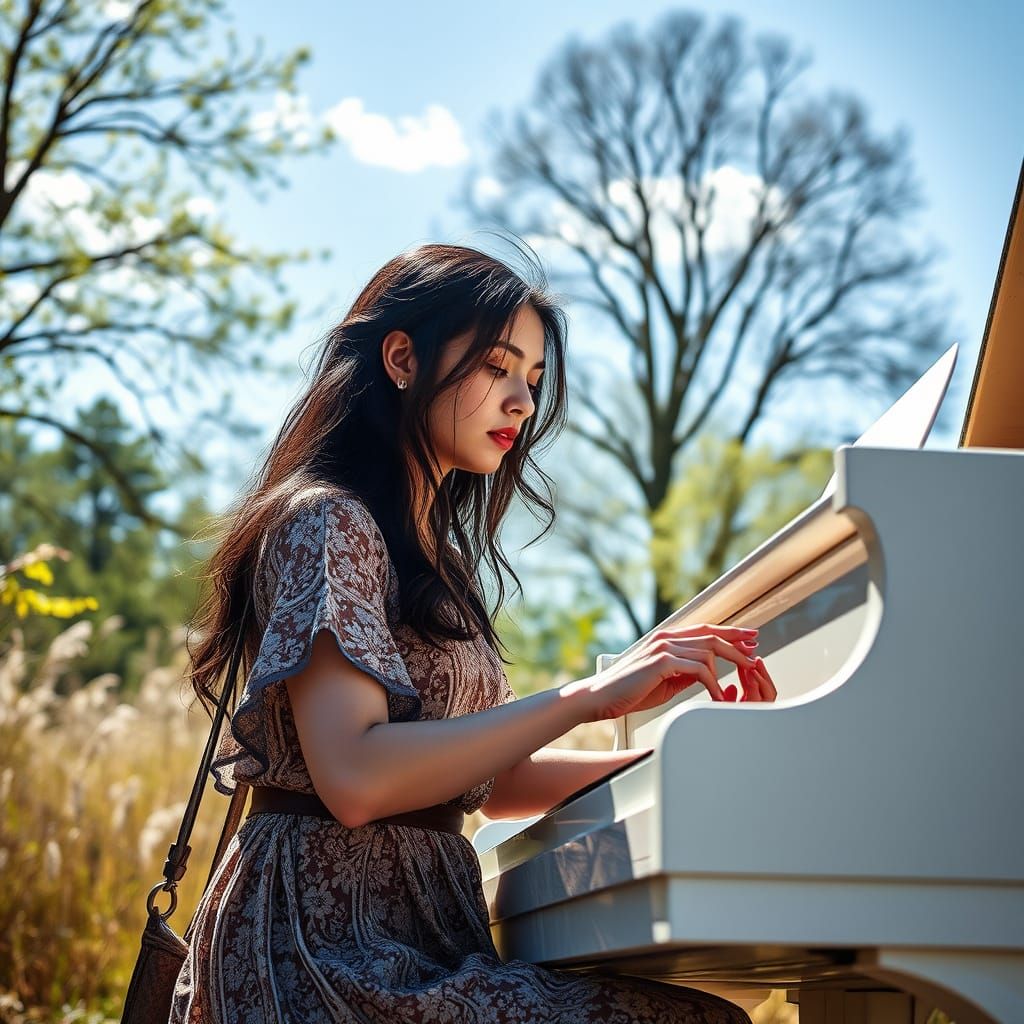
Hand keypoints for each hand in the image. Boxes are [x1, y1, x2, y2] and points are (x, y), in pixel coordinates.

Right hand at [570, 624, 769, 722]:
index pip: (705, 630)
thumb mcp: (664, 681)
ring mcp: (664, 647)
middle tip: (756, 651)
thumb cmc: (629, 692)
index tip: (749, 639)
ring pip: (709, 651)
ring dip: (730, 667)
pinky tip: (718, 694)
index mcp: (666, 639)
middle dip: (738, 642)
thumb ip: (684, 673)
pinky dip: (713, 683)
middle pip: (712, 635)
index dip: (729, 633)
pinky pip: (698, 669)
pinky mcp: (662, 661)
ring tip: (744, 679)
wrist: (601, 697)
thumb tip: (707, 673)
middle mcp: (666, 638)